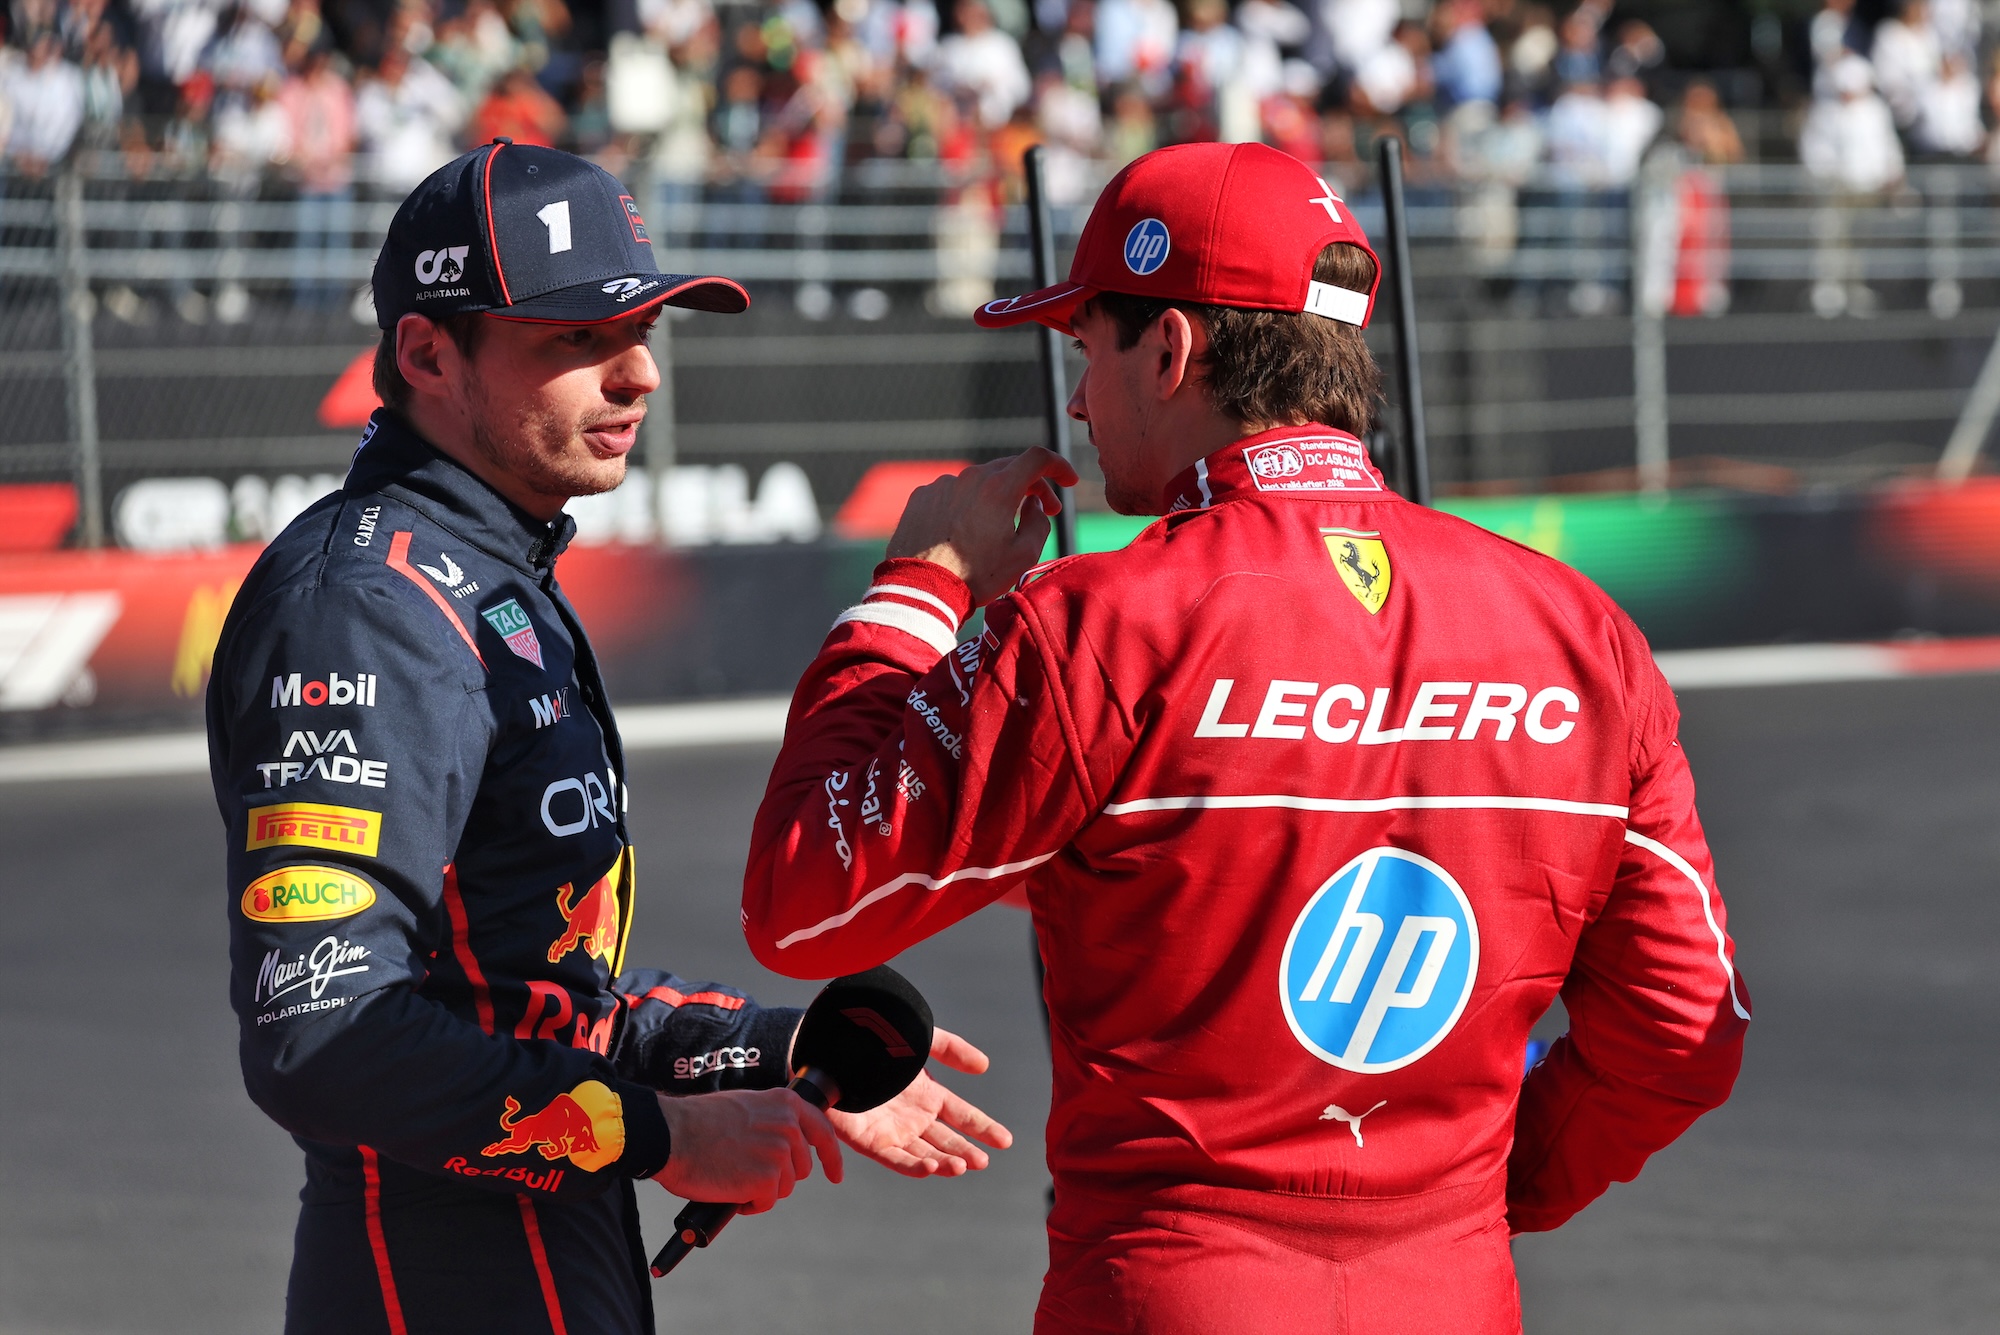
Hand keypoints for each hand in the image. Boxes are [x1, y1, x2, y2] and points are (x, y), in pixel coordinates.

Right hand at [652, 1087, 843, 1214]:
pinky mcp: (766, 1179)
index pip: (822, 1131)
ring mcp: (779, 1153)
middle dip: (778, 1177)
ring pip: (783, 1187)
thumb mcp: (745, 1107)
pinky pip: (765, 1202)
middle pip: (800, 1168)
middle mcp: (788, 1125)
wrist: (671, 1134)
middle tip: (746, 1173)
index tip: (835, 1175)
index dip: (831, 1157)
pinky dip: (748, 1204)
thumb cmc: (697, 1123)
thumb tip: (783, 1145)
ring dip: (759, 1190)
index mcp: (784, 1103)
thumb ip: (770, 1120)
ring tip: (732, 1176)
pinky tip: (729, 1190)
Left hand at [826, 1027, 1013, 1177]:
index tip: (1006, 1141)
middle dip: (966, 1152)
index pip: (963, 1116)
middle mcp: (913, 1117)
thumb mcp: (922, 1040)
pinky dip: (914, 1166)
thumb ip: (953, 1049)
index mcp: (927, 1095)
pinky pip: (896, 1159)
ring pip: (925, 1154)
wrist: (835, 1045)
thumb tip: (985, 1066)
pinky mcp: (870, 1141)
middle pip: (947, 1141)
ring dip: (944, 1162)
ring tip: (963, 1166)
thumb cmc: (877, 1039)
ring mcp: (893, 1131)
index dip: (984, 1128)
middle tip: (983, 1161)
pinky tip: (932, 1167)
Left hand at [886, 448, 1080, 604]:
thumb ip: (1039, 521)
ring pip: (980, 481)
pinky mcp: (922, 496)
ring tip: (1000, 526)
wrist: (920, 589)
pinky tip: (966, 530)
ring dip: (997, 496)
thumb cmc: (975, 576)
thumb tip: (1033, 503)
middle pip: (1010, 468)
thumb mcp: (1023, 555)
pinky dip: (967, 503)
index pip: (1038, 458)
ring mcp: (942, 484)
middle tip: (1044, 508)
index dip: (1059, 466)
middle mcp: (969, 477)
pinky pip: (953, 492)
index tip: (1069, 481)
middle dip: (1033, 485)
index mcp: (999, 488)